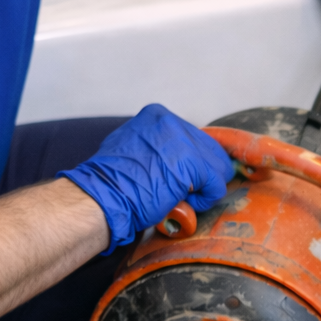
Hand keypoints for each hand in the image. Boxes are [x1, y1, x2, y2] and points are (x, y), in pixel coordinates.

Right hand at [60, 104, 235, 250]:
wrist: (102, 197)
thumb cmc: (111, 181)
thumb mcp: (131, 145)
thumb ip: (156, 144)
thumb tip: (176, 156)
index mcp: (157, 115)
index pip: (192, 137)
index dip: (189, 161)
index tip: (176, 177)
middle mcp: (173, 122)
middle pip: (209, 149)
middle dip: (199, 173)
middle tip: (181, 191)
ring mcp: (184, 141)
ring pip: (218, 166)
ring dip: (203, 187)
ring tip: (181, 198)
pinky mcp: (194, 165)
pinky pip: (217, 186)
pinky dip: (205, 200)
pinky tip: (184, 204)